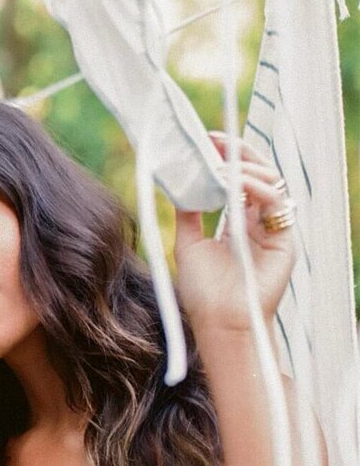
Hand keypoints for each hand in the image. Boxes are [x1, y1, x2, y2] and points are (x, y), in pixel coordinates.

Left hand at [174, 133, 296, 333]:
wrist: (219, 324)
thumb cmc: (203, 293)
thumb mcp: (188, 244)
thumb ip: (188, 213)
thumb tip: (180, 181)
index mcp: (238, 223)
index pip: (239, 181)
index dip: (226, 159)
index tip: (206, 142)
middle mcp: (258, 224)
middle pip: (258, 176)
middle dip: (239, 154)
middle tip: (217, 141)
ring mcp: (272, 231)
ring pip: (271, 184)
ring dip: (246, 168)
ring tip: (222, 165)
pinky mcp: (284, 241)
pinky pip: (276, 204)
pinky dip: (257, 189)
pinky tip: (237, 184)